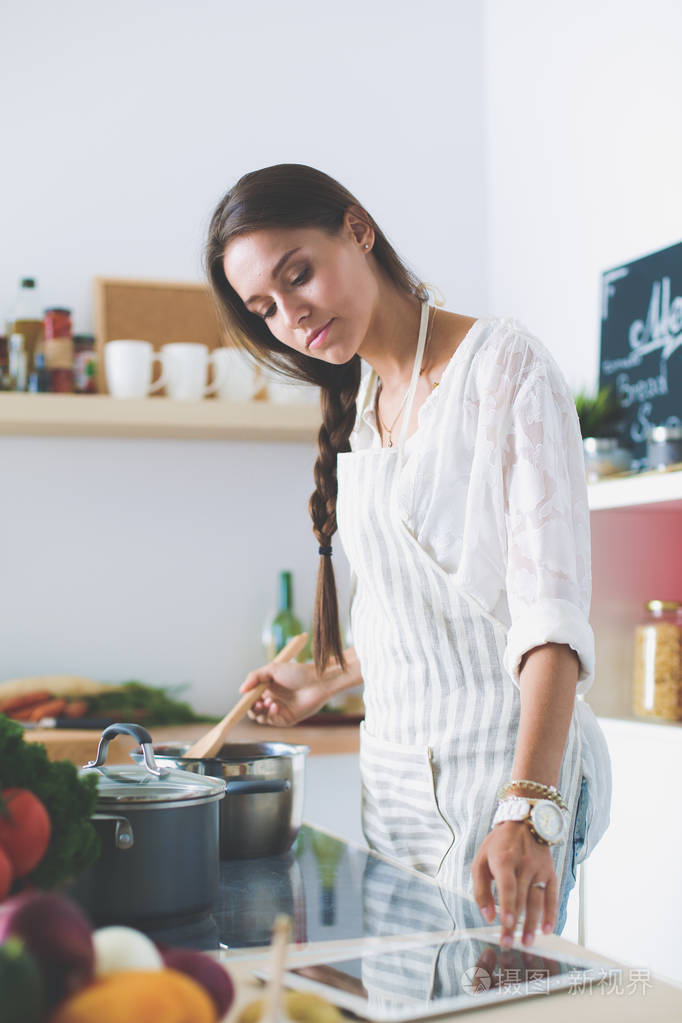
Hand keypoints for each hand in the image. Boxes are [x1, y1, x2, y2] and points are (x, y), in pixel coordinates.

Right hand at [239, 660, 330, 726]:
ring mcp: (279, 710)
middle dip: (251, 707)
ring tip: (266, 702)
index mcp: (268, 688)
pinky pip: (272, 721)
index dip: (247, 699)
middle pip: (254, 709)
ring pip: (261, 717)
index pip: (252, 698)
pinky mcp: (287, 719)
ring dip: (259, 711)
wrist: (318, 681)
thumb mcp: (273, 669)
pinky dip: (269, 714)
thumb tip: (241, 690)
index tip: (245, 698)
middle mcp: (272, 699)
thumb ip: (254, 677)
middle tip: (255, 703)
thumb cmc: (299, 672)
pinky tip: (274, 705)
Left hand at [471, 821, 557, 948]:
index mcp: (503, 859)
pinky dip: (551, 914)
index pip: (508, 886)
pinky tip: (547, 929)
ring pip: (537, 900)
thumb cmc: (498, 845)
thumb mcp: (481, 860)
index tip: (506, 924)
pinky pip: (552, 896)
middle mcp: (524, 864)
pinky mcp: (550, 872)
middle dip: (516, 924)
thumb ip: (481, 889)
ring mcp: (539, 869)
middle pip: (521, 899)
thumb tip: (488, 916)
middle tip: (510, 943)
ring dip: (533, 924)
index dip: (508, 906)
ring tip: (528, 942)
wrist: (524, 822)